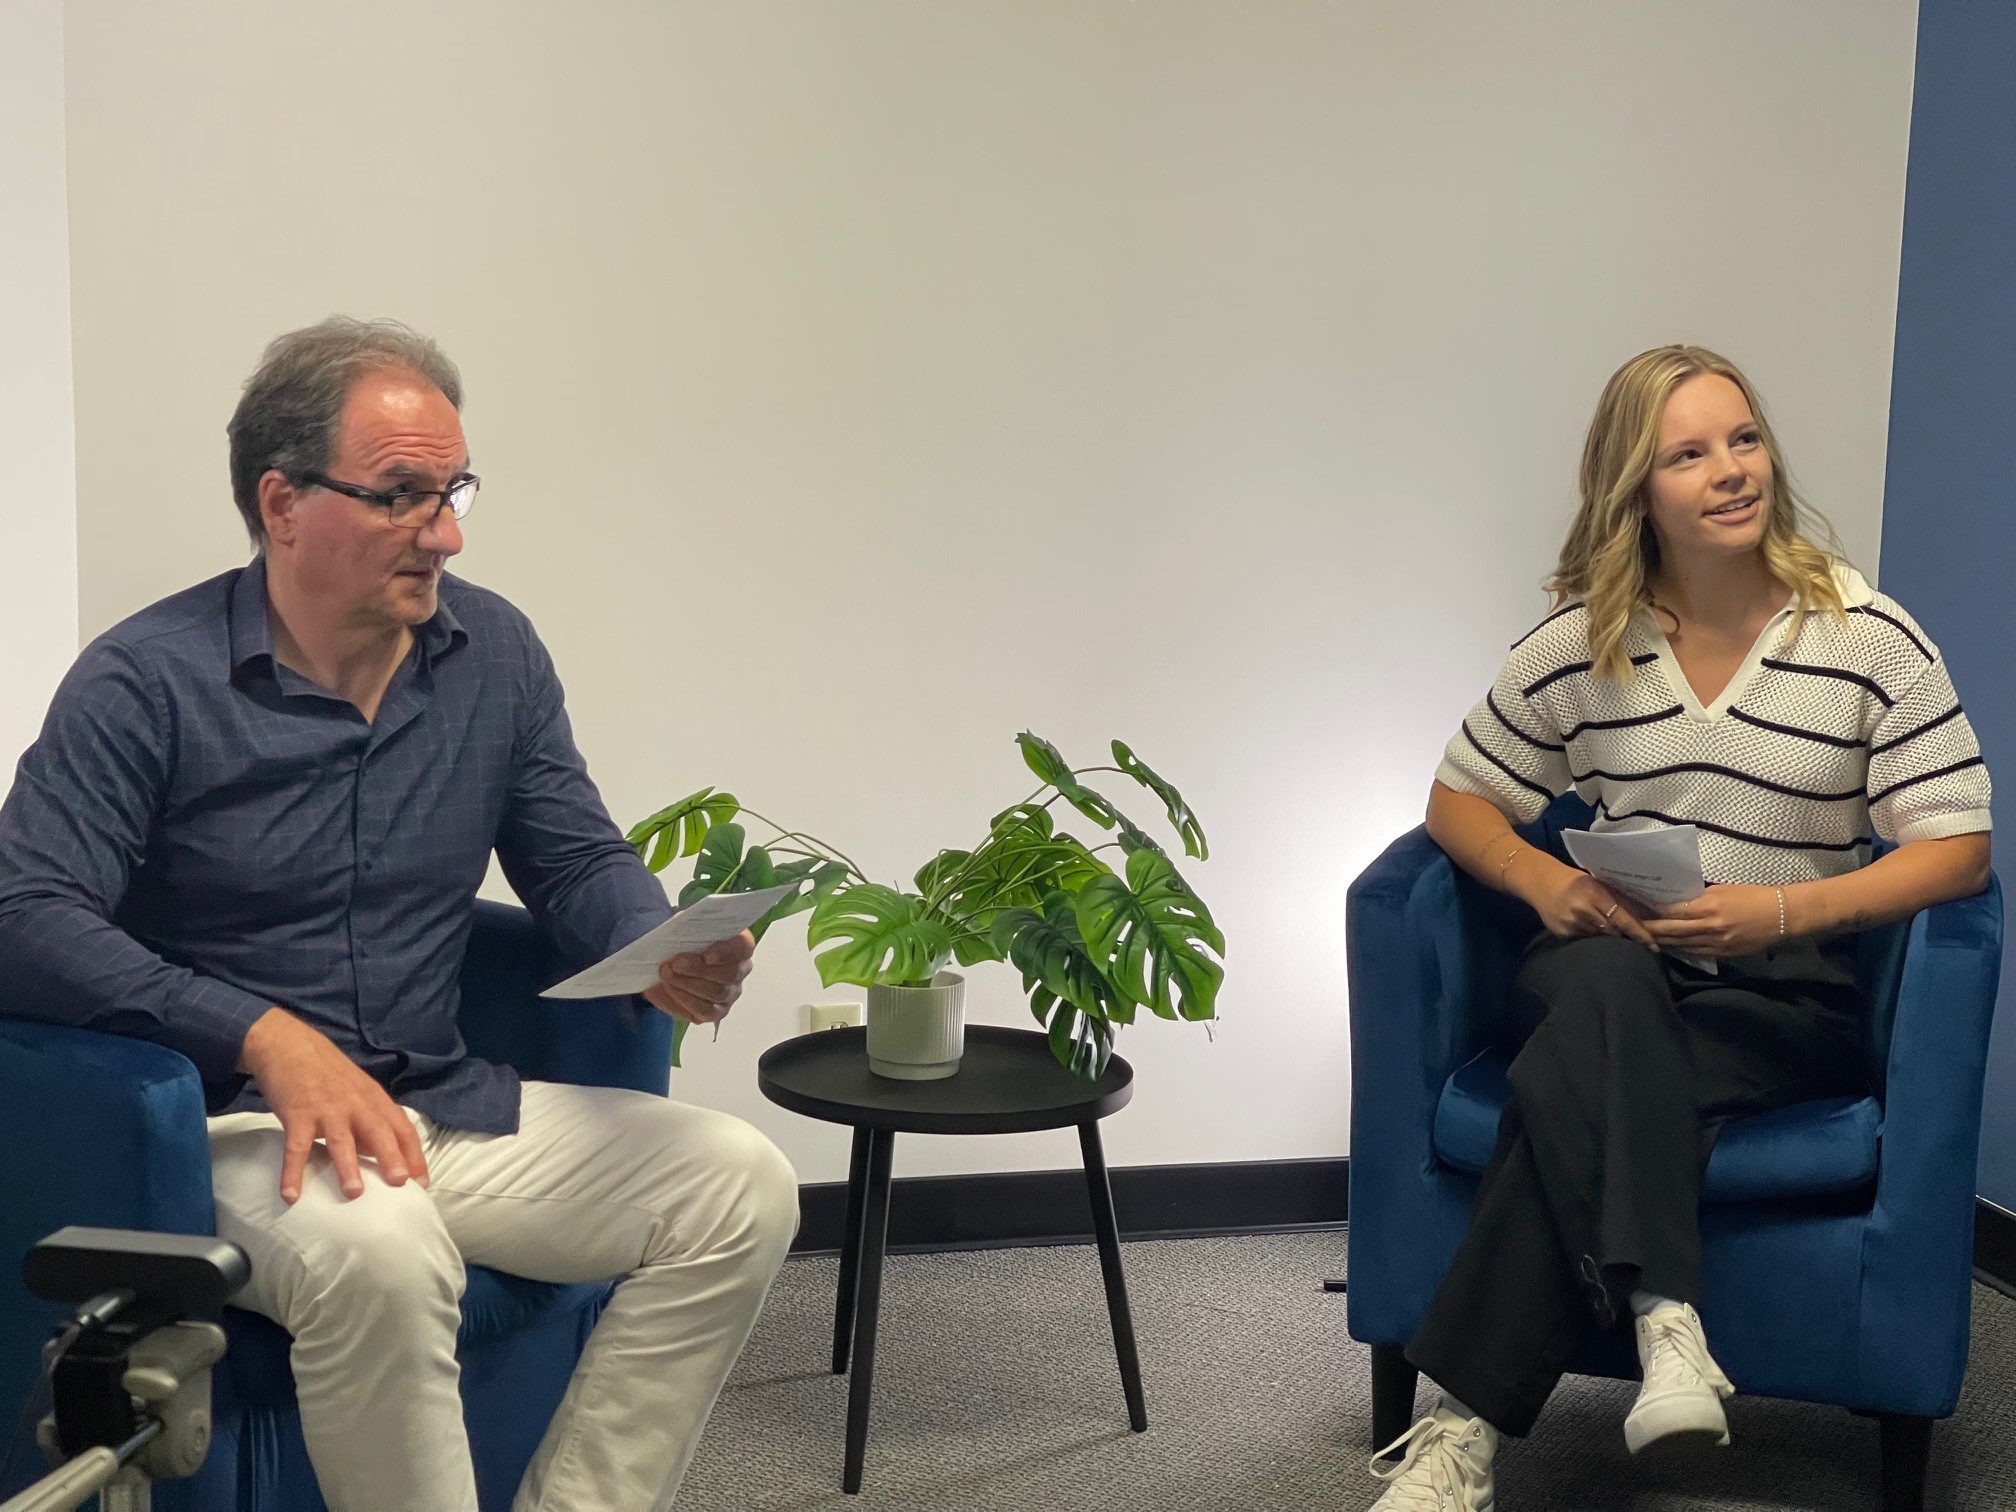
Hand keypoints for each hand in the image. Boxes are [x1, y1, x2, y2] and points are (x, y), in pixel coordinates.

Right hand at [237, 1007, 428, 1204]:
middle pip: (378, 1131)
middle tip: (399, 1183)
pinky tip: (291, 1194)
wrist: (289, 1045)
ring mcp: (326, 1109)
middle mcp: (355, 1104)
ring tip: (354, 1193)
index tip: (422, 1181)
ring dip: (348, 1166)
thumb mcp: (358, 1090)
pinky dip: (293, 1171)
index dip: (414, 1154)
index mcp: (374, 1099)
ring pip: (341, 1139)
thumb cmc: (327, 1073)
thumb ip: (372, 1119)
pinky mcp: (297, 1114)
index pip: (401, 1127)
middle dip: (391, 1157)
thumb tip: (385, 1157)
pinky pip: (296, 1146)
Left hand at [643, 929, 755, 1025]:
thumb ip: (689, 927)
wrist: (666, 963)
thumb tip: (684, 931)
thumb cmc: (681, 942)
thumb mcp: (683, 928)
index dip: (726, 952)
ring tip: (667, 974)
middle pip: (730, 973)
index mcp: (738, 943)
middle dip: (698, 969)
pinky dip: (685, 999)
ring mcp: (731, 992)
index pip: (743, 946)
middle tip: (675, 963)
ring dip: (688, 983)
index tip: (705, 955)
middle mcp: (740, 969)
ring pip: (717, 993)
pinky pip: (706, 1011)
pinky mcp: (717, 1011)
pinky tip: (670, 988)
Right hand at [1515, 855, 1658, 949]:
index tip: (1653, 945)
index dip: (1639, 934)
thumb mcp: (1598, 885)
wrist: (1540, 882)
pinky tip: (1585, 926)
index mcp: (1594, 895)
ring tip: (1606, 929)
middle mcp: (1583, 911)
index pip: (1622, 919)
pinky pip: (1584, 939)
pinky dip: (1590, 935)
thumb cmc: (1574, 881)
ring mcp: (1571, 924)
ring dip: (1607, 936)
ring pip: (1599, 938)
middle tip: (1637, 941)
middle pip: (1613, 932)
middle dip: (1624, 936)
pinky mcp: (1562, 933)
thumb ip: (1618, 900)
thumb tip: (1644, 916)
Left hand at [1642, 885, 1782, 957]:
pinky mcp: (1723, 953)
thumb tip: (1678, 900)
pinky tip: (1671, 947)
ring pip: (1682, 944)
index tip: (1643, 908)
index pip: (1674, 911)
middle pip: (1673, 930)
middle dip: (1652, 929)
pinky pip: (1696, 952)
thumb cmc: (1752, 896)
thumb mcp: (1723, 889)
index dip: (1657, 911)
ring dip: (1664, 942)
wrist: (1780, 915)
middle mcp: (1710, 926)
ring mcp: (1716, 943)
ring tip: (1648, 938)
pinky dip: (1681, 949)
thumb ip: (1699, 896)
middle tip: (1636, 926)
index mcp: (1709, 906)